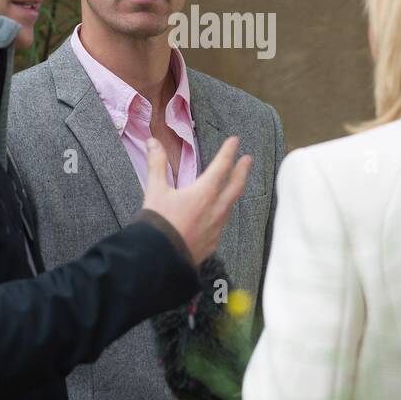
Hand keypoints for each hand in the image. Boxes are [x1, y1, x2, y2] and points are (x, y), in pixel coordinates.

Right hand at [142, 136, 251, 266]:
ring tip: (236, 184)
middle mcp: (215, 209)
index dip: (229, 152)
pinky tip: (220, 213)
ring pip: (231, 205)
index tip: (235, 141)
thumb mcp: (155, 191)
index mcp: (204, 193)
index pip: (221, 167)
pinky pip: (223, 222)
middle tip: (248, 159)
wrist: (159, 258)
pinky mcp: (212, 241)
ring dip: (235, 191)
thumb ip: (157, 165)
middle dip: (242, 170)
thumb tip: (153, 142)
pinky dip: (225, 211)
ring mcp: (216, 227)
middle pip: (235, 186)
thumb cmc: (158, 224)